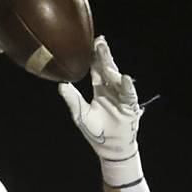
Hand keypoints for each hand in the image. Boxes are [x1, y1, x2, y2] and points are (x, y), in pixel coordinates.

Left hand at [58, 36, 141, 168]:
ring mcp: (121, 98)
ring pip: (118, 80)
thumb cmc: (95, 132)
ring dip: (113, 70)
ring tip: (107, 62)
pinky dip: (127, 87)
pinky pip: (129, 95)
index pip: (97, 69)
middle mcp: (111, 91)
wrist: (109, 149)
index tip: (91, 43)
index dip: (94, 57)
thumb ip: (72, 99)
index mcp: (100, 90)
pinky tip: (124, 78)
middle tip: (100, 42)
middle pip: (108, 69)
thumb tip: (60, 85)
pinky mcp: (130, 107)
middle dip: (105, 56)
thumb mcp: (80, 114)